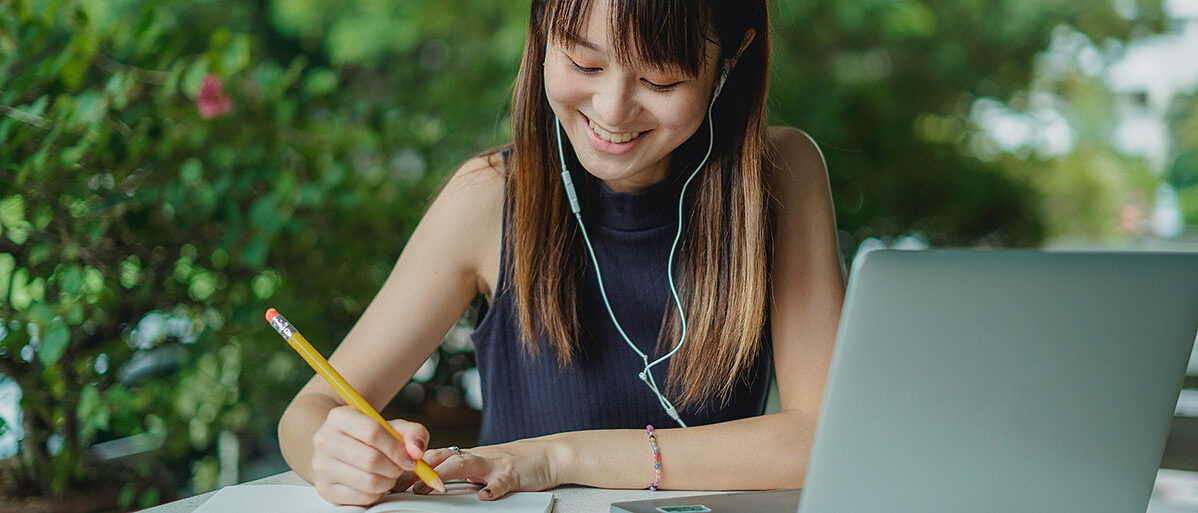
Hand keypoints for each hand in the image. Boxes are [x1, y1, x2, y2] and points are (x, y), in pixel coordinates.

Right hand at [310, 405, 429, 504]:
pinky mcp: (325, 489)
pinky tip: (377, 484)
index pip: (373, 432)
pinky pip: (362, 498)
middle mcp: (325, 440)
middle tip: (400, 467)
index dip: (397, 448)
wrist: (340, 448)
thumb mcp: (392, 427)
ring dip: (388, 481)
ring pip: (368, 481)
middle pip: (370, 459)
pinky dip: (377, 493)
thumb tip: (416, 450)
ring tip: (389, 474)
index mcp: (340, 417)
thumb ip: (413, 433)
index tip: (411, 458)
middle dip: (394, 467)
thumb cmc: (369, 437)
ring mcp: (322, 466)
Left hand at [410, 440, 562, 499]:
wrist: (549, 454)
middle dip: (418, 470)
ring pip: (464, 464)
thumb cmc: (514, 463)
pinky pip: (501, 481)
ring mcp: (494, 464)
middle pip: (442, 458)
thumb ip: (461, 473)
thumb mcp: (484, 467)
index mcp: (469, 456)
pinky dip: (492, 489)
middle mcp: (478, 457)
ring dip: (443, 476)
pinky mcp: (513, 474)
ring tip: (427, 489)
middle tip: (399, 485)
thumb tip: (431, 483)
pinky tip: (484, 497)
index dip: (412, 466)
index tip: (392, 479)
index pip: (434, 457)